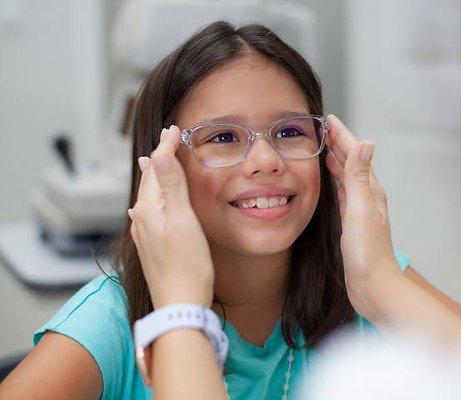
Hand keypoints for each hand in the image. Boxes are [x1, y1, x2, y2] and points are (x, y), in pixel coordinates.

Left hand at [127, 125, 213, 308]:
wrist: (179, 304)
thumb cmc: (187, 265)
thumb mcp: (183, 220)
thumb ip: (172, 186)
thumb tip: (157, 153)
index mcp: (149, 208)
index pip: (157, 168)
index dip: (166, 146)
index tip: (174, 129)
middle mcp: (142, 218)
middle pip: (150, 179)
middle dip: (159, 157)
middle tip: (167, 139)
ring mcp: (144, 233)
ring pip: (148, 195)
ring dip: (155, 176)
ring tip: (154, 161)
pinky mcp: (150, 245)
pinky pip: (148, 211)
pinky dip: (153, 197)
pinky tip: (145, 204)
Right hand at [324, 115, 399, 305]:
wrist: (373, 285)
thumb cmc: (368, 251)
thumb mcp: (360, 209)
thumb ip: (359, 177)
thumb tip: (367, 142)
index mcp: (370, 190)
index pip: (354, 154)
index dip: (342, 135)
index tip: (328, 120)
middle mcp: (367, 196)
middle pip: (351, 162)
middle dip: (338, 143)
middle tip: (322, 129)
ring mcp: (360, 209)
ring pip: (347, 177)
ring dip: (337, 161)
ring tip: (324, 149)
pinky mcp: (353, 222)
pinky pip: (343, 194)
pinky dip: (336, 182)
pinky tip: (331, 183)